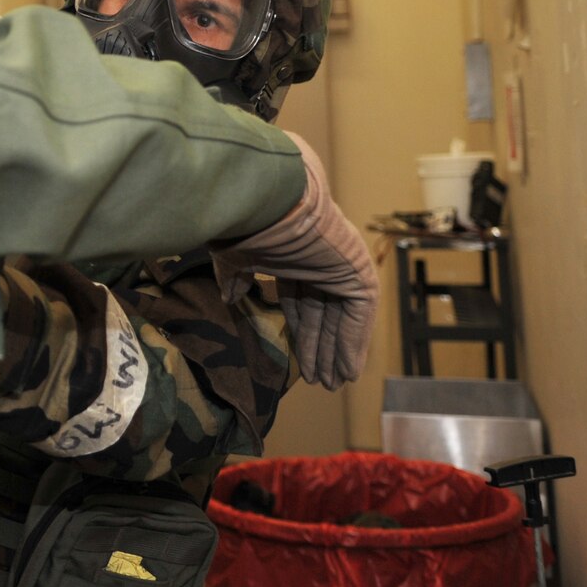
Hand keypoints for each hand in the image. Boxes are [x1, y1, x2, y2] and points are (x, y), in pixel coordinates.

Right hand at [211, 132, 375, 388]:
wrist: (272, 202)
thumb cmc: (250, 225)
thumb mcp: (235, 258)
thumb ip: (234, 278)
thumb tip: (228, 296)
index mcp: (296, 256)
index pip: (300, 303)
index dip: (300, 334)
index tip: (300, 364)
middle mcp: (322, 262)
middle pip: (323, 315)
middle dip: (320, 349)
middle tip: (321, 382)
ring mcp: (343, 267)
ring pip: (341, 319)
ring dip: (336, 352)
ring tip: (332, 383)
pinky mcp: (359, 274)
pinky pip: (359, 317)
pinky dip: (353, 344)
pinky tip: (348, 371)